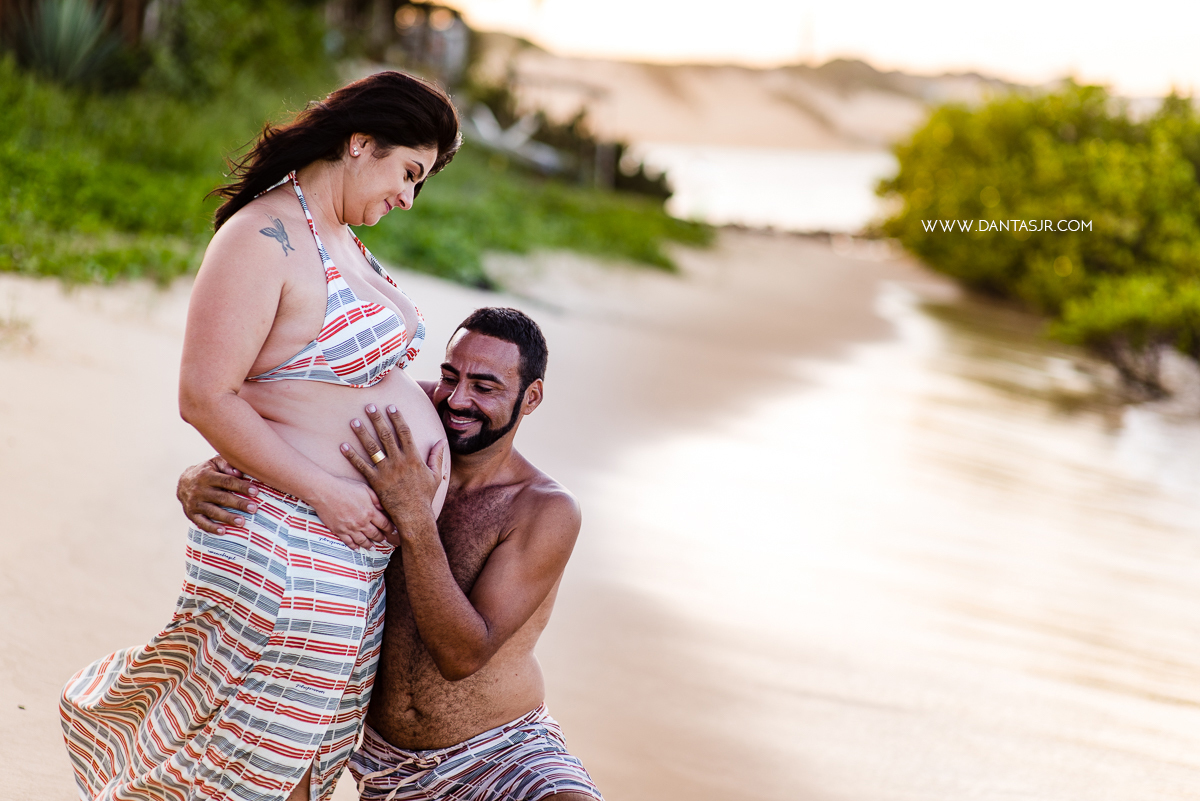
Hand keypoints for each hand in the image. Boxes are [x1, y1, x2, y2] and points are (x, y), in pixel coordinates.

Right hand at [177, 456, 258, 534]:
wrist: (183, 482)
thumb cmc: (207, 471)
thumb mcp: (215, 463)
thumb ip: (227, 465)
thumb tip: (240, 472)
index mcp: (207, 476)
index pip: (227, 481)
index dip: (241, 487)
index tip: (255, 492)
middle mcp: (199, 490)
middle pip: (222, 498)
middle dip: (239, 503)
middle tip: (254, 508)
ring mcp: (194, 503)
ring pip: (213, 511)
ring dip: (228, 517)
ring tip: (242, 522)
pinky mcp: (191, 514)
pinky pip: (201, 522)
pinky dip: (212, 528)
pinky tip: (223, 532)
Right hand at [309, 475, 393, 550]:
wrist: (324, 491)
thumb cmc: (344, 487)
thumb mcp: (365, 489)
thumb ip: (376, 500)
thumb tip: (384, 509)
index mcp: (370, 512)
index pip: (384, 524)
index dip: (391, 529)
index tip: (394, 532)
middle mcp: (361, 522)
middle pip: (375, 534)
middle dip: (381, 538)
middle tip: (385, 540)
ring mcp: (350, 528)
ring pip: (363, 541)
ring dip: (369, 545)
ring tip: (373, 548)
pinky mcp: (339, 531)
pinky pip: (349, 542)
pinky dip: (354, 546)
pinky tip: (357, 549)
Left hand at [341, 403, 446, 533]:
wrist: (414, 516)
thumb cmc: (425, 496)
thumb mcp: (434, 475)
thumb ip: (436, 457)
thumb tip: (441, 441)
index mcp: (413, 458)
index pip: (404, 432)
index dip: (397, 418)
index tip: (391, 407)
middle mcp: (399, 462)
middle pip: (386, 435)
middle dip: (377, 419)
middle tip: (369, 406)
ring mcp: (386, 472)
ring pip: (372, 448)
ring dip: (362, 433)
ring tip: (354, 421)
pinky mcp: (376, 482)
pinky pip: (362, 466)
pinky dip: (352, 456)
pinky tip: (343, 446)